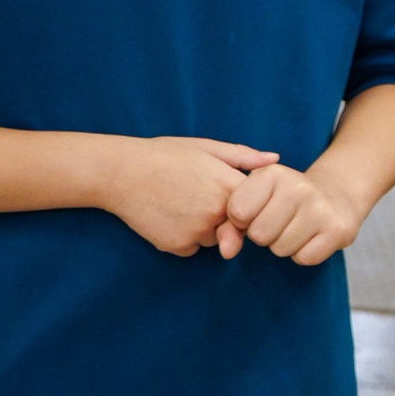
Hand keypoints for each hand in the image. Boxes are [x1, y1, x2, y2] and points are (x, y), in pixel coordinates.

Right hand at [101, 137, 280, 257]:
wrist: (119, 173)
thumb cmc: (163, 155)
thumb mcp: (204, 147)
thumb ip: (243, 156)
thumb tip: (275, 160)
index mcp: (228, 186)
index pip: (256, 206)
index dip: (243, 200)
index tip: (223, 189)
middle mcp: (216, 213)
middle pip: (236, 225)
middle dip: (224, 215)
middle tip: (195, 193)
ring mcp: (197, 232)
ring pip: (214, 238)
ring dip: (205, 228)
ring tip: (179, 203)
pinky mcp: (177, 246)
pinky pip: (192, 248)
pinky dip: (183, 237)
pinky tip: (167, 216)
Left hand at [221, 163, 366, 266]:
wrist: (336, 194)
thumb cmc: (284, 197)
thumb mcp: (257, 191)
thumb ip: (232, 215)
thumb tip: (227, 250)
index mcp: (272, 173)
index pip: (237, 212)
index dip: (242, 219)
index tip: (256, 211)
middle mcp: (298, 188)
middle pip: (258, 235)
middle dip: (263, 235)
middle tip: (279, 221)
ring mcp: (320, 209)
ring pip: (280, 249)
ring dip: (284, 245)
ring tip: (296, 227)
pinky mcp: (337, 230)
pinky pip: (303, 258)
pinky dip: (303, 253)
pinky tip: (310, 236)